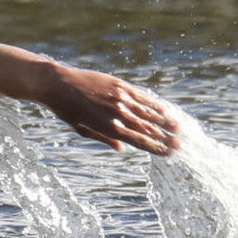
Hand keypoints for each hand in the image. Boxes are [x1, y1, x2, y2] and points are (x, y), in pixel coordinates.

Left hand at [41, 64, 178, 155]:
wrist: (58, 84)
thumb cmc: (67, 110)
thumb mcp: (82, 130)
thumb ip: (104, 139)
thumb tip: (122, 149)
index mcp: (109, 129)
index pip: (139, 141)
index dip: (156, 148)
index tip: (169, 153)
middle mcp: (117, 114)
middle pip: (147, 128)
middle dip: (164, 138)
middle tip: (179, 145)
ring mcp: (120, 98)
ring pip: (147, 112)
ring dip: (164, 121)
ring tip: (177, 128)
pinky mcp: (119, 85)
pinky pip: (140, 96)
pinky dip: (153, 104)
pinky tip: (163, 110)